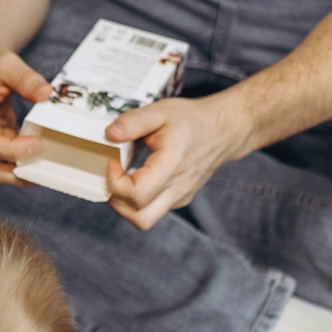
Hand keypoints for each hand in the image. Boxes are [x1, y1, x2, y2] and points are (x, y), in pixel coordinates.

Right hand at [0, 45, 50, 184]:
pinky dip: (24, 162)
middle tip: (48, 167)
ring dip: (23, 173)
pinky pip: (7, 160)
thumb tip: (46, 94)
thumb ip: (25, 78)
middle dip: (20, 175)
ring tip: (48, 167)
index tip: (37, 143)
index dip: (14, 150)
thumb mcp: (4, 62)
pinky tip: (43, 156)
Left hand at [103, 94, 257, 230]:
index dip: (115, 181)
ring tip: (122, 179)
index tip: (112, 162)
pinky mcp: (180, 198)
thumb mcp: (159, 111)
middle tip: (113, 177)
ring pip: (146, 219)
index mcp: (171, 164)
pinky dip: (139, 201)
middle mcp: (178, 186)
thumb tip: (110, 135)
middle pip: (141, 218)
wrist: (222, 130)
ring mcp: (180, 195)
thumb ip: (132, 122)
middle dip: (117, 201)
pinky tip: (138, 178)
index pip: (137, 193)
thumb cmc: (192, 121)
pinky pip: (154, 210)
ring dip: (126, 205)